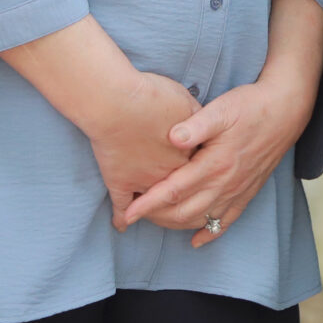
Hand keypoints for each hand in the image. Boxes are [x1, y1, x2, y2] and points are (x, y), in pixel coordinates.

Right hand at [84, 67, 202, 224]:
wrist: (118, 102)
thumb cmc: (153, 97)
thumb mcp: (186, 102)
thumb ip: (197, 119)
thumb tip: (205, 128)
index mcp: (189, 156)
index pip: (202, 173)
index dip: (202, 176)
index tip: (203, 179)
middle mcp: (169, 174)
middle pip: (182, 195)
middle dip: (186, 203)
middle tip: (187, 207)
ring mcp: (144, 181)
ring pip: (155, 206)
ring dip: (158, 214)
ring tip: (160, 218)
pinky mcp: (120, 182)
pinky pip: (121, 206)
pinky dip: (121, 217)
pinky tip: (122, 225)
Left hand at [122, 73, 314, 247]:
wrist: (286, 111)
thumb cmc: (250, 106)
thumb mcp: (222, 109)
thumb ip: (195, 124)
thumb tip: (171, 136)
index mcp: (215, 163)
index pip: (174, 190)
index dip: (149, 203)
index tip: (128, 212)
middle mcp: (226, 183)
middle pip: (183, 211)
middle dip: (156, 217)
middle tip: (134, 214)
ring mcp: (237, 191)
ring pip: (202, 219)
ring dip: (176, 224)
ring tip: (155, 221)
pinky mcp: (247, 192)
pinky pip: (227, 221)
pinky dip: (209, 234)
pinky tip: (196, 240)